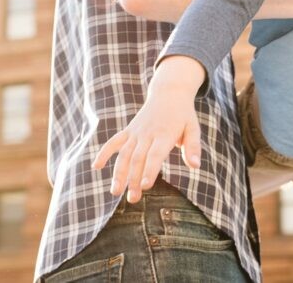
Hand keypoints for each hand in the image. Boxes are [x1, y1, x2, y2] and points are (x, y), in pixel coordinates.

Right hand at [92, 56, 204, 202]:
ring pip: (124, 154)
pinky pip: (114, 141)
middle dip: (133, 179)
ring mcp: (136, 132)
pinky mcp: (129, 130)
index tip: (145, 186)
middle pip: (138, 158)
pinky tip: (96, 167)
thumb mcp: (193, 128)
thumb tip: (196, 166)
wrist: (169, 92)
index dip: (150, 170)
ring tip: (115, 191)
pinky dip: (104, 152)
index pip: (155, 155)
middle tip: (132, 199)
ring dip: (118, 173)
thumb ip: (193, 147)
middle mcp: (147, 134)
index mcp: (165, 134)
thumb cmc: (183, 115)